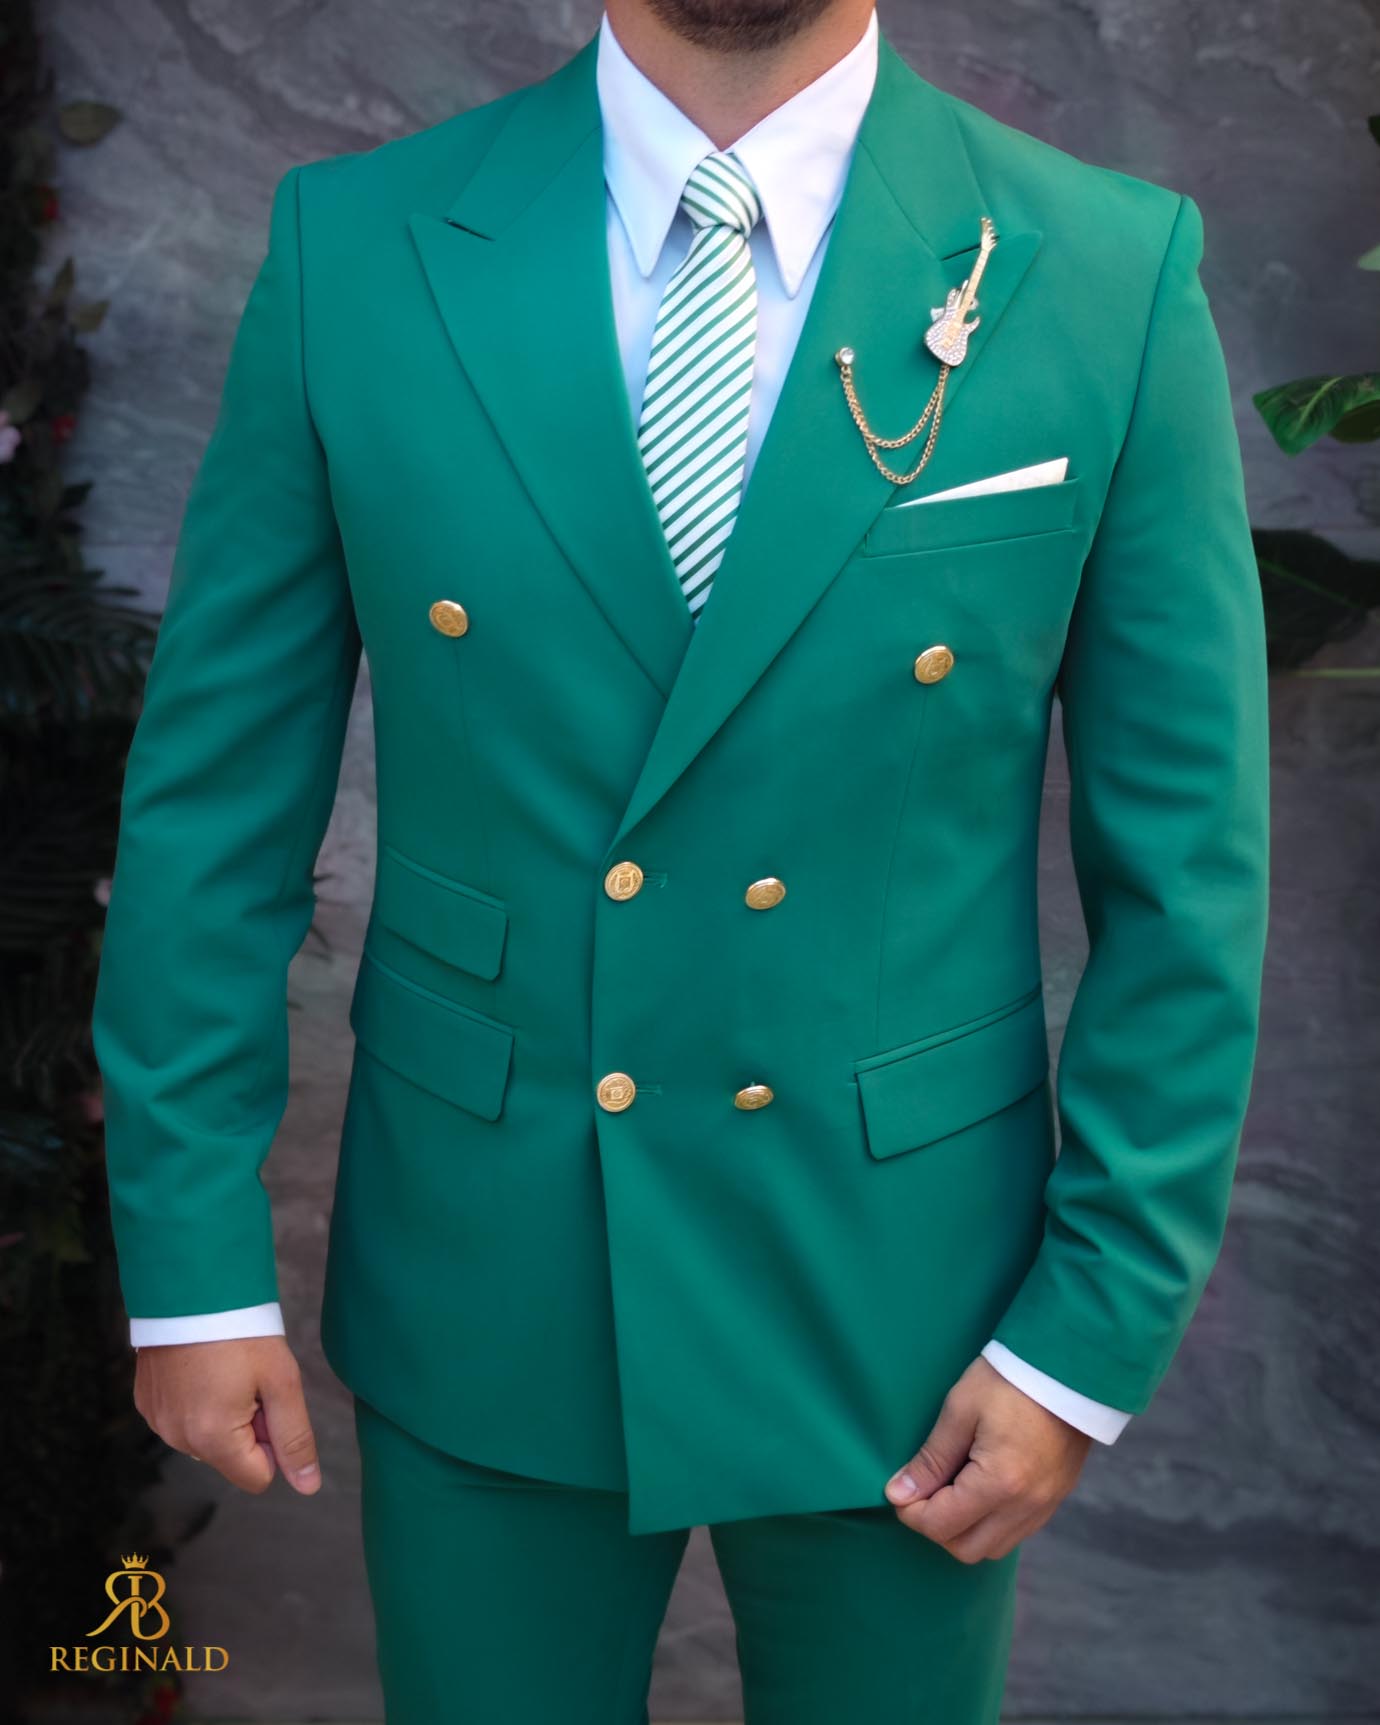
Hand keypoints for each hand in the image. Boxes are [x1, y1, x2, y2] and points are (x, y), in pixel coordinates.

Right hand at [133, 1336, 322, 1496]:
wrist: (190, 1288)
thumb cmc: (242, 1332)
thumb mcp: (281, 1382)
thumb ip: (294, 1438)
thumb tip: (308, 1485)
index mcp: (212, 1439)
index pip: (257, 1477)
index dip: (272, 1442)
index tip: (268, 1400)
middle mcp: (177, 1439)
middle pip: (231, 1457)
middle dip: (247, 1426)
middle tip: (247, 1377)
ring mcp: (157, 1421)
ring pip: (207, 1439)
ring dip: (222, 1414)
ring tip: (223, 1368)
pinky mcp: (146, 1402)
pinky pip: (182, 1419)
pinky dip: (197, 1401)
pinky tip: (202, 1366)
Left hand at [883, 1356, 1090, 1560]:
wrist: (1067, 1365)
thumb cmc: (1008, 1380)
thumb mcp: (960, 1410)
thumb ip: (931, 1459)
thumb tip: (899, 1493)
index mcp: (998, 1483)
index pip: (941, 1525)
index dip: (911, 1513)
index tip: (899, 1490)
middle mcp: (1025, 1506)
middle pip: (966, 1549)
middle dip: (936, 1527)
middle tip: (923, 1490)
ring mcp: (1045, 1506)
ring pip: (993, 1547)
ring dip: (964, 1530)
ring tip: (951, 1489)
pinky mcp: (1056, 1498)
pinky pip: (1016, 1532)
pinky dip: (991, 1524)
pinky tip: (980, 1490)